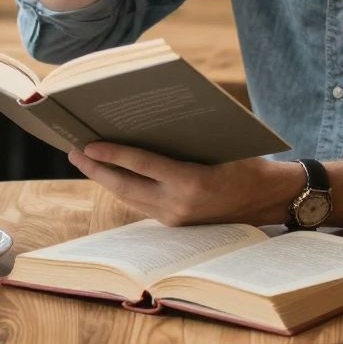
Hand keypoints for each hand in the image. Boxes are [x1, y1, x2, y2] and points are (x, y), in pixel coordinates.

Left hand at [68, 144, 298, 226]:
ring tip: (84, 161)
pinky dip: (124, 187)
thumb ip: (183, 136)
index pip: (141, 165)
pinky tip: (111, 174)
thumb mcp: (218, 143)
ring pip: (129, 197)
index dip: (111, 154)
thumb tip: (144, 120)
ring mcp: (175, 218)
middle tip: (73, 150)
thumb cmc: (247, 161)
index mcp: (192, 181)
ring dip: (105, 180)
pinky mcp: (176, 223)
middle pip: (125, 186)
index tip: (86, 144)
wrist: (269, 199)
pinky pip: (141, 203)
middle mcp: (179, 204)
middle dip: (95, 169)